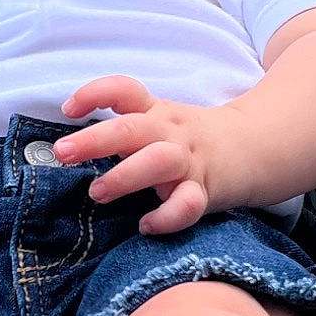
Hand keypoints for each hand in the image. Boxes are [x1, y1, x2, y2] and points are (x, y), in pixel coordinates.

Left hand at [56, 76, 237, 234]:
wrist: (252, 148)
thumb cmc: (186, 140)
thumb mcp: (158, 121)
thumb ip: (121, 129)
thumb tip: (71, 147)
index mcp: (156, 112)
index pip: (125, 90)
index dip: (94, 93)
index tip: (68, 109)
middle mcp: (171, 133)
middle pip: (132, 128)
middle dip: (94, 140)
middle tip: (63, 153)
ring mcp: (189, 161)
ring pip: (159, 162)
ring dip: (124, 176)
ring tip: (98, 192)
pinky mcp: (205, 191)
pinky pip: (188, 204)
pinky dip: (166, 217)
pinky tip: (146, 225)